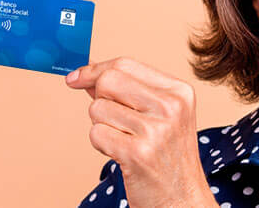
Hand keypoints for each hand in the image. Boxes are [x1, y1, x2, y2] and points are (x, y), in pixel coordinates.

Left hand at [66, 57, 215, 206]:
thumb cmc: (168, 158)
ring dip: (102, 127)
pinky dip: (102, 146)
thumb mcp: (160, 117)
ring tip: (126, 141)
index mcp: (179, 92)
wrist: (182, 199)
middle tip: (114, 121)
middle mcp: (171, 107)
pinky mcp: (138, 154)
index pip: (125, 64)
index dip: (94, 70)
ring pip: (97, 109)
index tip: (75, 78)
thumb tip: (86, 75)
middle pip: (108, 81)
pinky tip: (122, 155)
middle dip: (99, 100)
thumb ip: (126, 92)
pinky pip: (96, 134)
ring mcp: (156, 130)